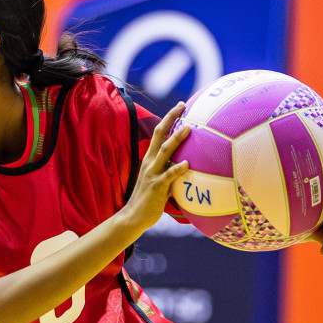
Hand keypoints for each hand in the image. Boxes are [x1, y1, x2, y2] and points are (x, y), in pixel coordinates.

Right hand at [121, 103, 191, 236]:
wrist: (133, 216)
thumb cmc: (149, 200)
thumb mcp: (159, 180)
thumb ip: (170, 170)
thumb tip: (186, 163)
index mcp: (150, 159)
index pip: (159, 133)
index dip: (169, 118)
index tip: (181, 106)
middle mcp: (150, 162)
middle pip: (159, 134)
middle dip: (171, 118)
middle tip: (183, 106)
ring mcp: (153, 173)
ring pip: (165, 151)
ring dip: (176, 138)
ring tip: (188, 128)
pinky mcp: (157, 186)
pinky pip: (169, 175)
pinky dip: (178, 169)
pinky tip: (187, 163)